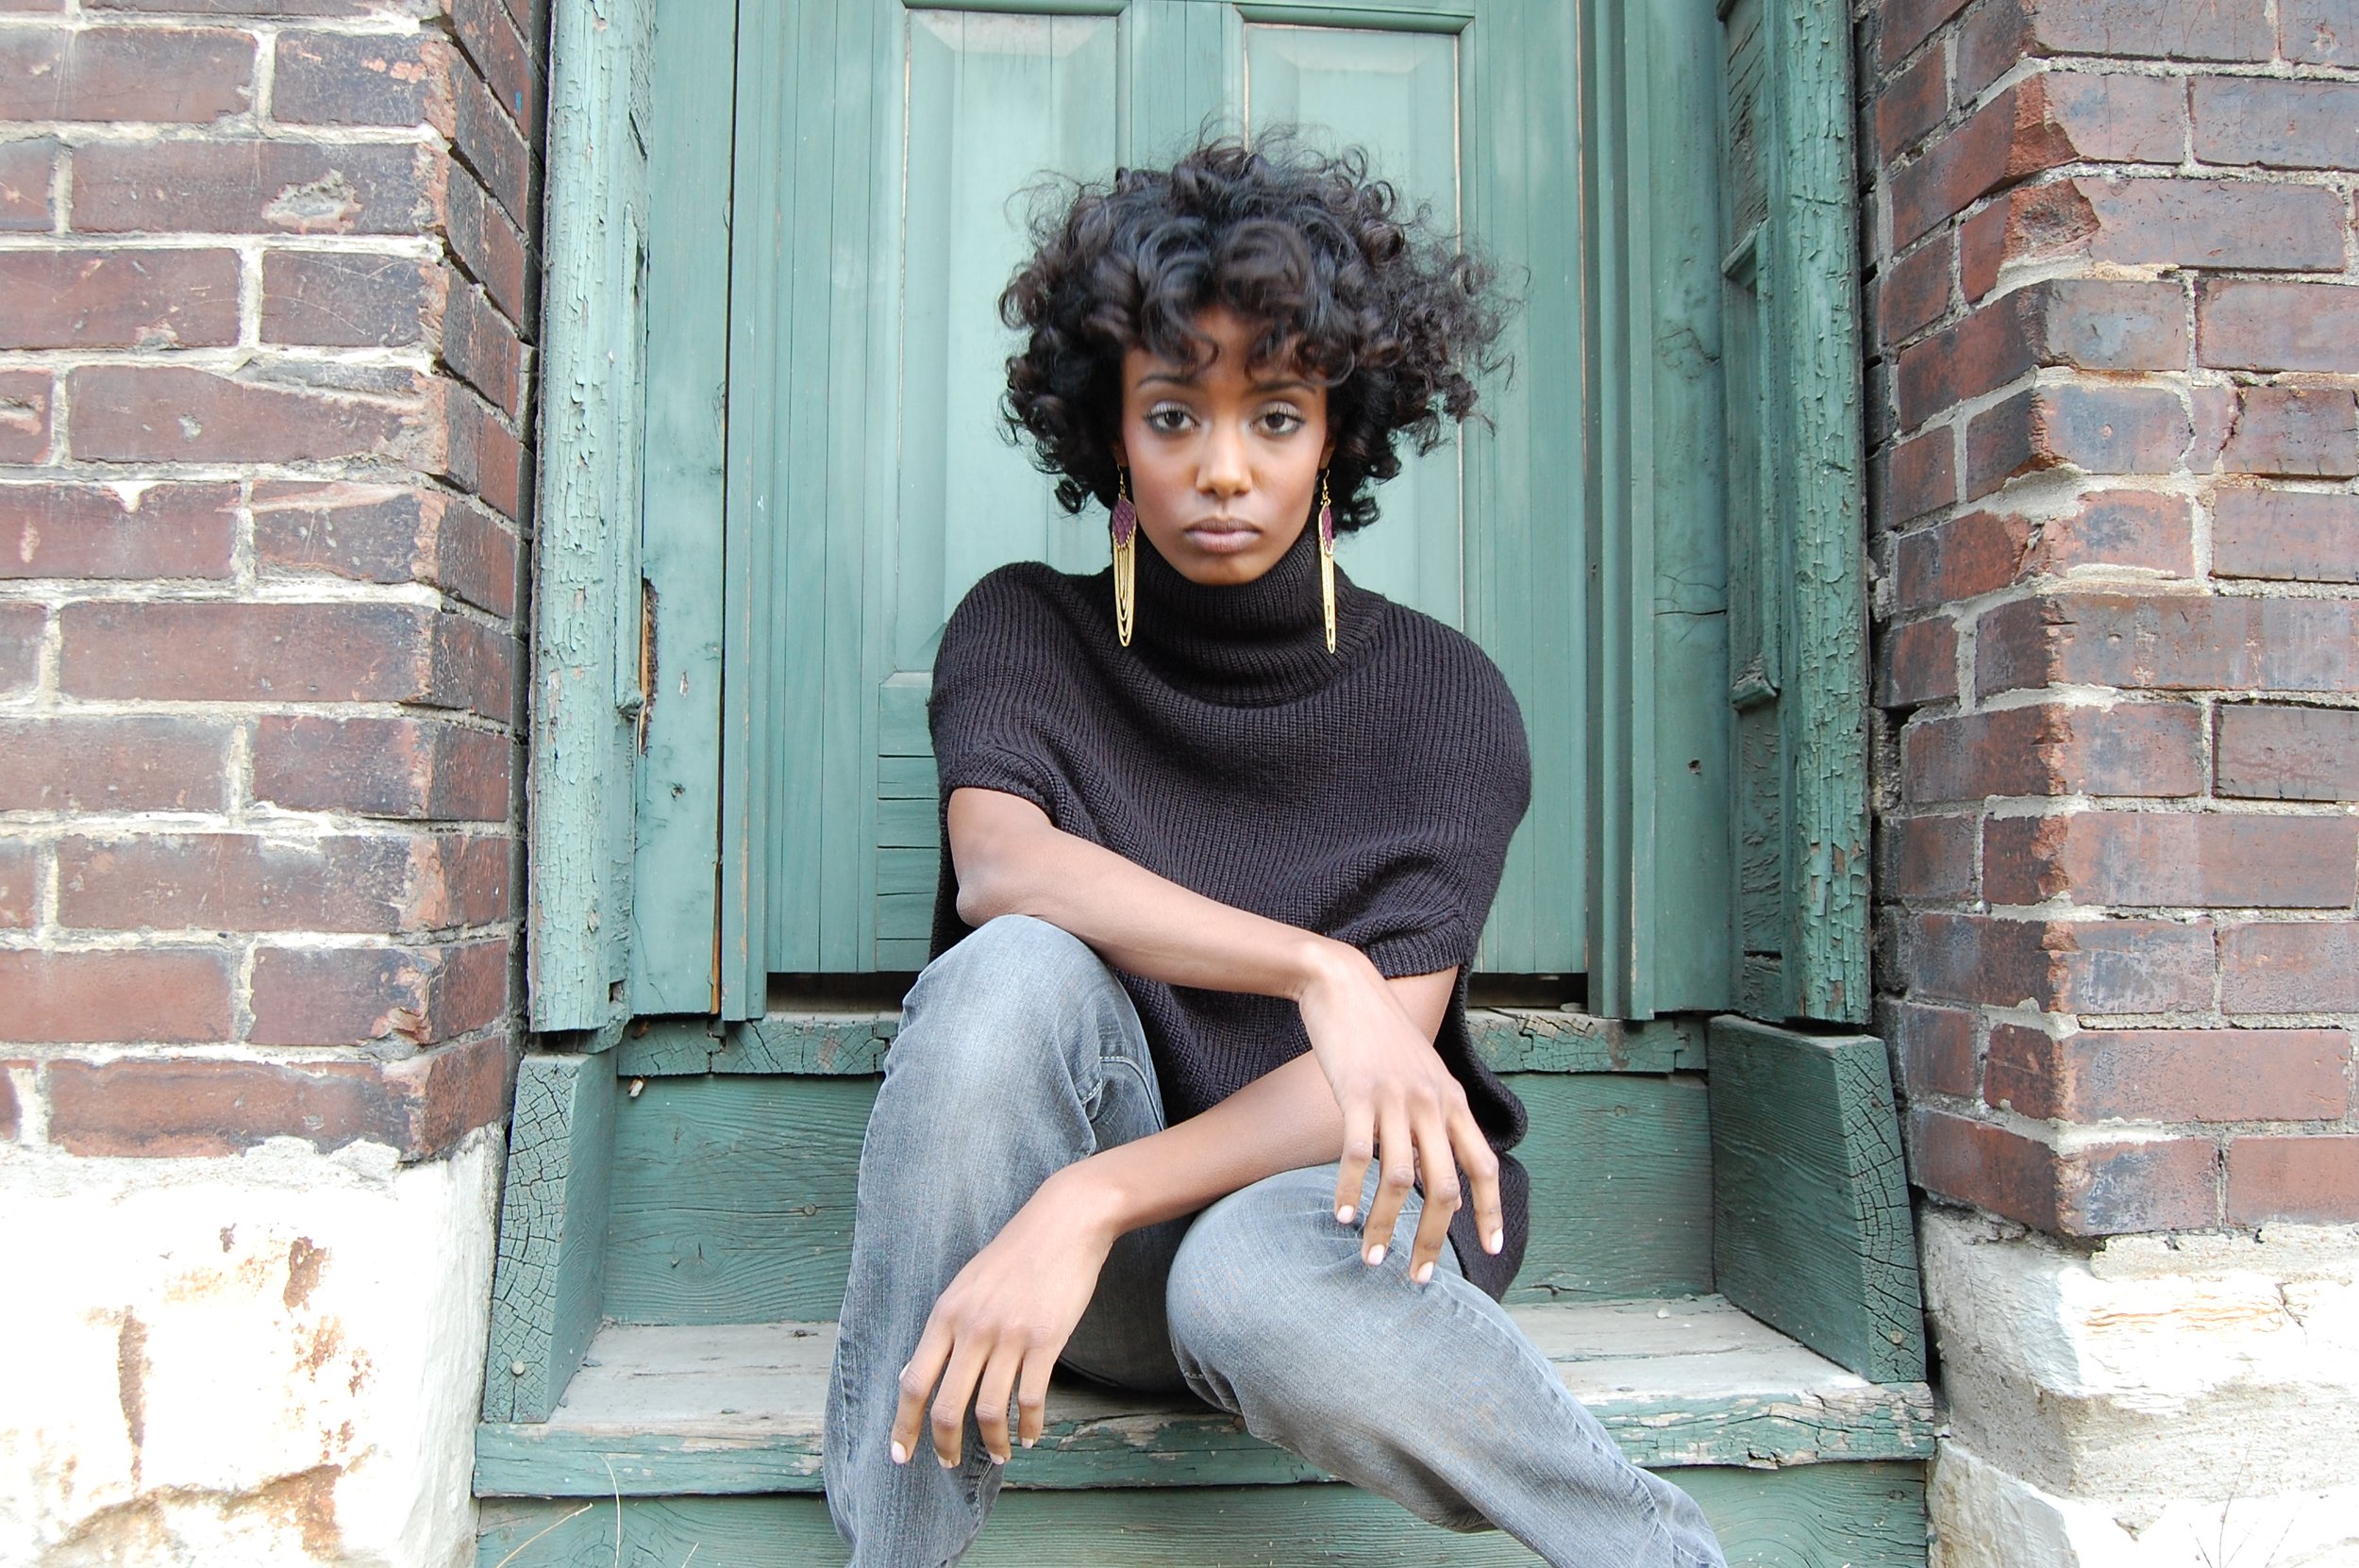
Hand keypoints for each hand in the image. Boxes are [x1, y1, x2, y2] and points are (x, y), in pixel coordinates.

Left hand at [890, 1166, 1117, 1467]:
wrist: (1064, 1222)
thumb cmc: (1014, 1254)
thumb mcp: (965, 1285)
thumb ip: (943, 1329)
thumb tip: (915, 1373)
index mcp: (946, 1314)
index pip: (914, 1382)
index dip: (905, 1425)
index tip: (902, 1455)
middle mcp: (972, 1328)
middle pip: (947, 1406)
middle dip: (945, 1445)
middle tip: (949, 1464)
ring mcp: (1010, 1335)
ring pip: (989, 1409)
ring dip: (992, 1442)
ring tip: (998, 1455)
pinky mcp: (1046, 1340)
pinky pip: (1031, 1398)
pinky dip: (1029, 1425)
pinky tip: (1030, 1435)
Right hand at [1295, 943, 1502, 1283]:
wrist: (1346, 985)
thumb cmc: (1382, 1036)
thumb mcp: (1423, 1074)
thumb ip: (1436, 1117)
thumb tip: (1437, 1167)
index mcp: (1454, 1102)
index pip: (1484, 1167)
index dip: (1491, 1212)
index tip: (1490, 1250)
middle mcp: (1433, 1103)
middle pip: (1446, 1187)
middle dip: (1435, 1239)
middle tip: (1419, 1276)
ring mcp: (1396, 1099)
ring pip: (1401, 1180)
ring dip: (1386, 1226)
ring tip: (1371, 1258)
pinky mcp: (1357, 1093)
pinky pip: (1359, 1155)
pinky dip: (1351, 1192)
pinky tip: (1342, 1216)